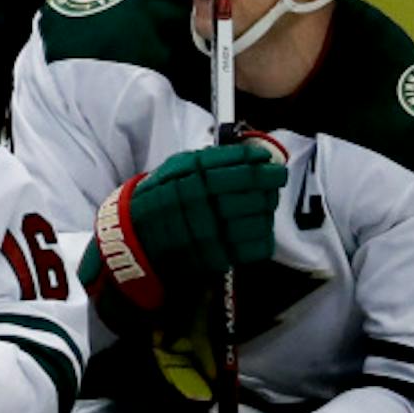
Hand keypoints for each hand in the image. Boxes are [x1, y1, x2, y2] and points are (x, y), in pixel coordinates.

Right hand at [83, 142, 286, 313]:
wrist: (137, 239)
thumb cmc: (160, 199)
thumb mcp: (173, 170)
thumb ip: (206, 162)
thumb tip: (247, 155)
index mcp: (184, 179)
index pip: (230, 167)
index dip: (253, 161)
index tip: (268, 158)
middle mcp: (196, 203)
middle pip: (246, 191)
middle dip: (268, 183)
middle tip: (277, 177)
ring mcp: (206, 232)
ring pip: (253, 219)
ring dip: (267, 209)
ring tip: (268, 202)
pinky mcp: (215, 258)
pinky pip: (251, 247)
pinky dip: (262, 236)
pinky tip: (261, 227)